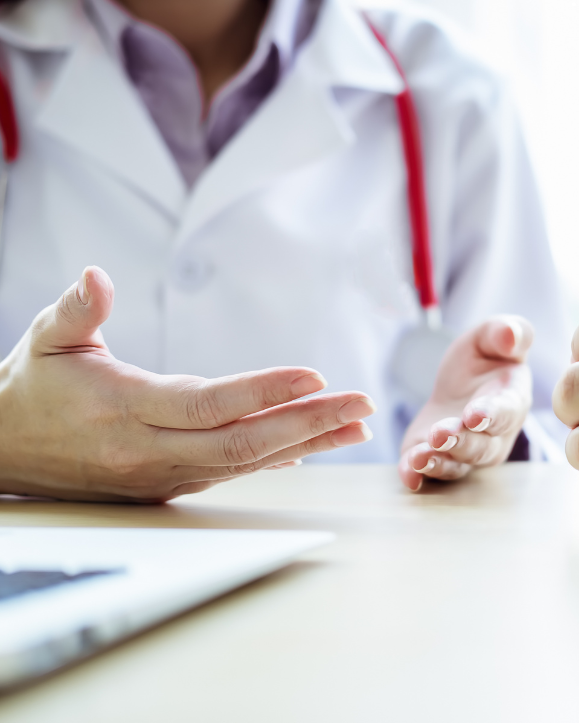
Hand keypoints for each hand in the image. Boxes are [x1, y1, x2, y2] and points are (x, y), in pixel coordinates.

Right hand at [0, 267, 374, 502]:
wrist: (3, 454)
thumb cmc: (30, 388)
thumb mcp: (44, 340)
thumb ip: (76, 309)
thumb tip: (96, 274)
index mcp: (125, 408)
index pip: (207, 403)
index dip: (263, 391)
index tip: (315, 375)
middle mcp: (151, 450)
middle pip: (242, 441)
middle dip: (309, 422)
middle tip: (363, 404)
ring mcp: (165, 473)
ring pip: (248, 462)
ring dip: (308, 441)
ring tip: (359, 425)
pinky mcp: (173, 483)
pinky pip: (236, 471)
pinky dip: (281, 457)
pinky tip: (317, 443)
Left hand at [399, 316, 532, 491]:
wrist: (461, 384)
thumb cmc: (484, 358)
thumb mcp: (491, 336)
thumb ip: (506, 332)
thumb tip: (512, 335)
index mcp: (512, 400)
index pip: (506, 411)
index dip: (492, 415)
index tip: (474, 415)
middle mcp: (495, 435)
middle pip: (481, 446)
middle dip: (460, 441)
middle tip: (440, 433)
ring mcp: (467, 451)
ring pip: (458, 464)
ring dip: (439, 462)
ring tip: (419, 456)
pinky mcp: (438, 457)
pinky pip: (431, 472)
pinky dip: (418, 475)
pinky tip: (407, 473)